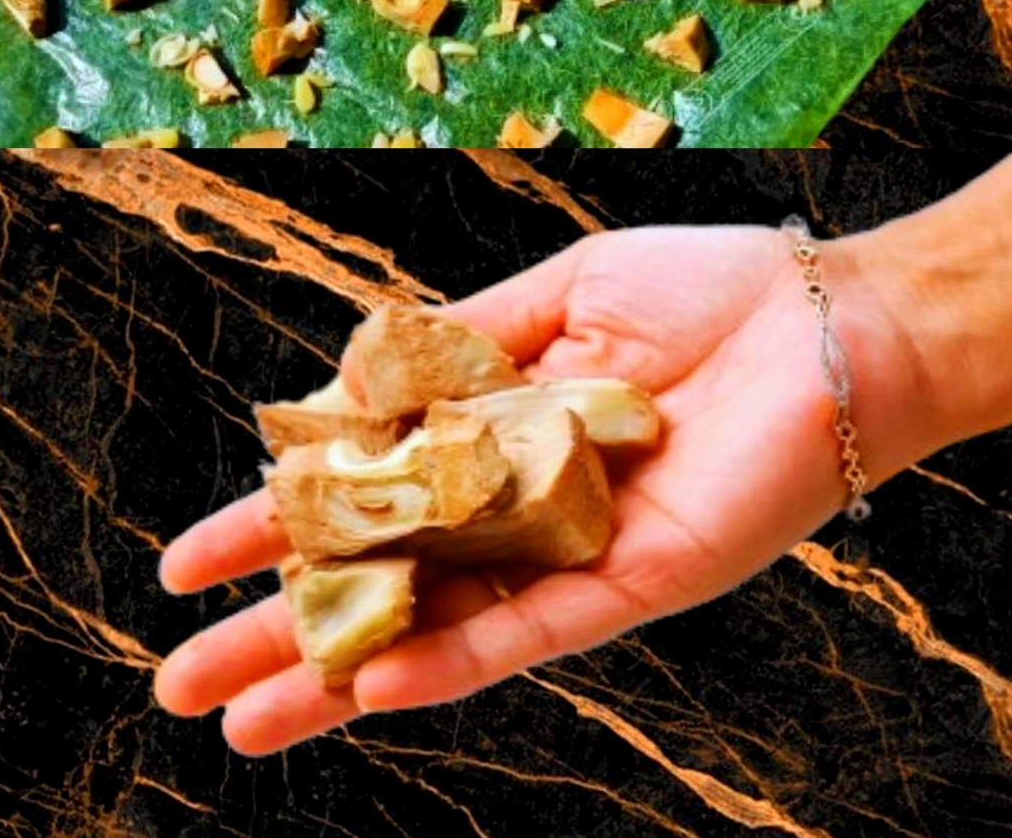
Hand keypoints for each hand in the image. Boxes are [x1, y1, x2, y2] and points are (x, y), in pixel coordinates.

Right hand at [152, 225, 934, 753]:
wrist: (832, 321)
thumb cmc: (707, 289)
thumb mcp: (562, 292)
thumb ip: (463, 340)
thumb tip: (349, 388)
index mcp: (503, 433)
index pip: (371, 492)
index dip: (280, 526)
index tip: (189, 563)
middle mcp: (526, 506)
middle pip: (387, 579)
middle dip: (284, 628)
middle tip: (179, 681)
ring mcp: (577, 552)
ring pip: (442, 626)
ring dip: (343, 674)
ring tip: (238, 722)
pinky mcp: (638, 580)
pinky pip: (534, 629)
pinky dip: (456, 659)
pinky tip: (376, 684)